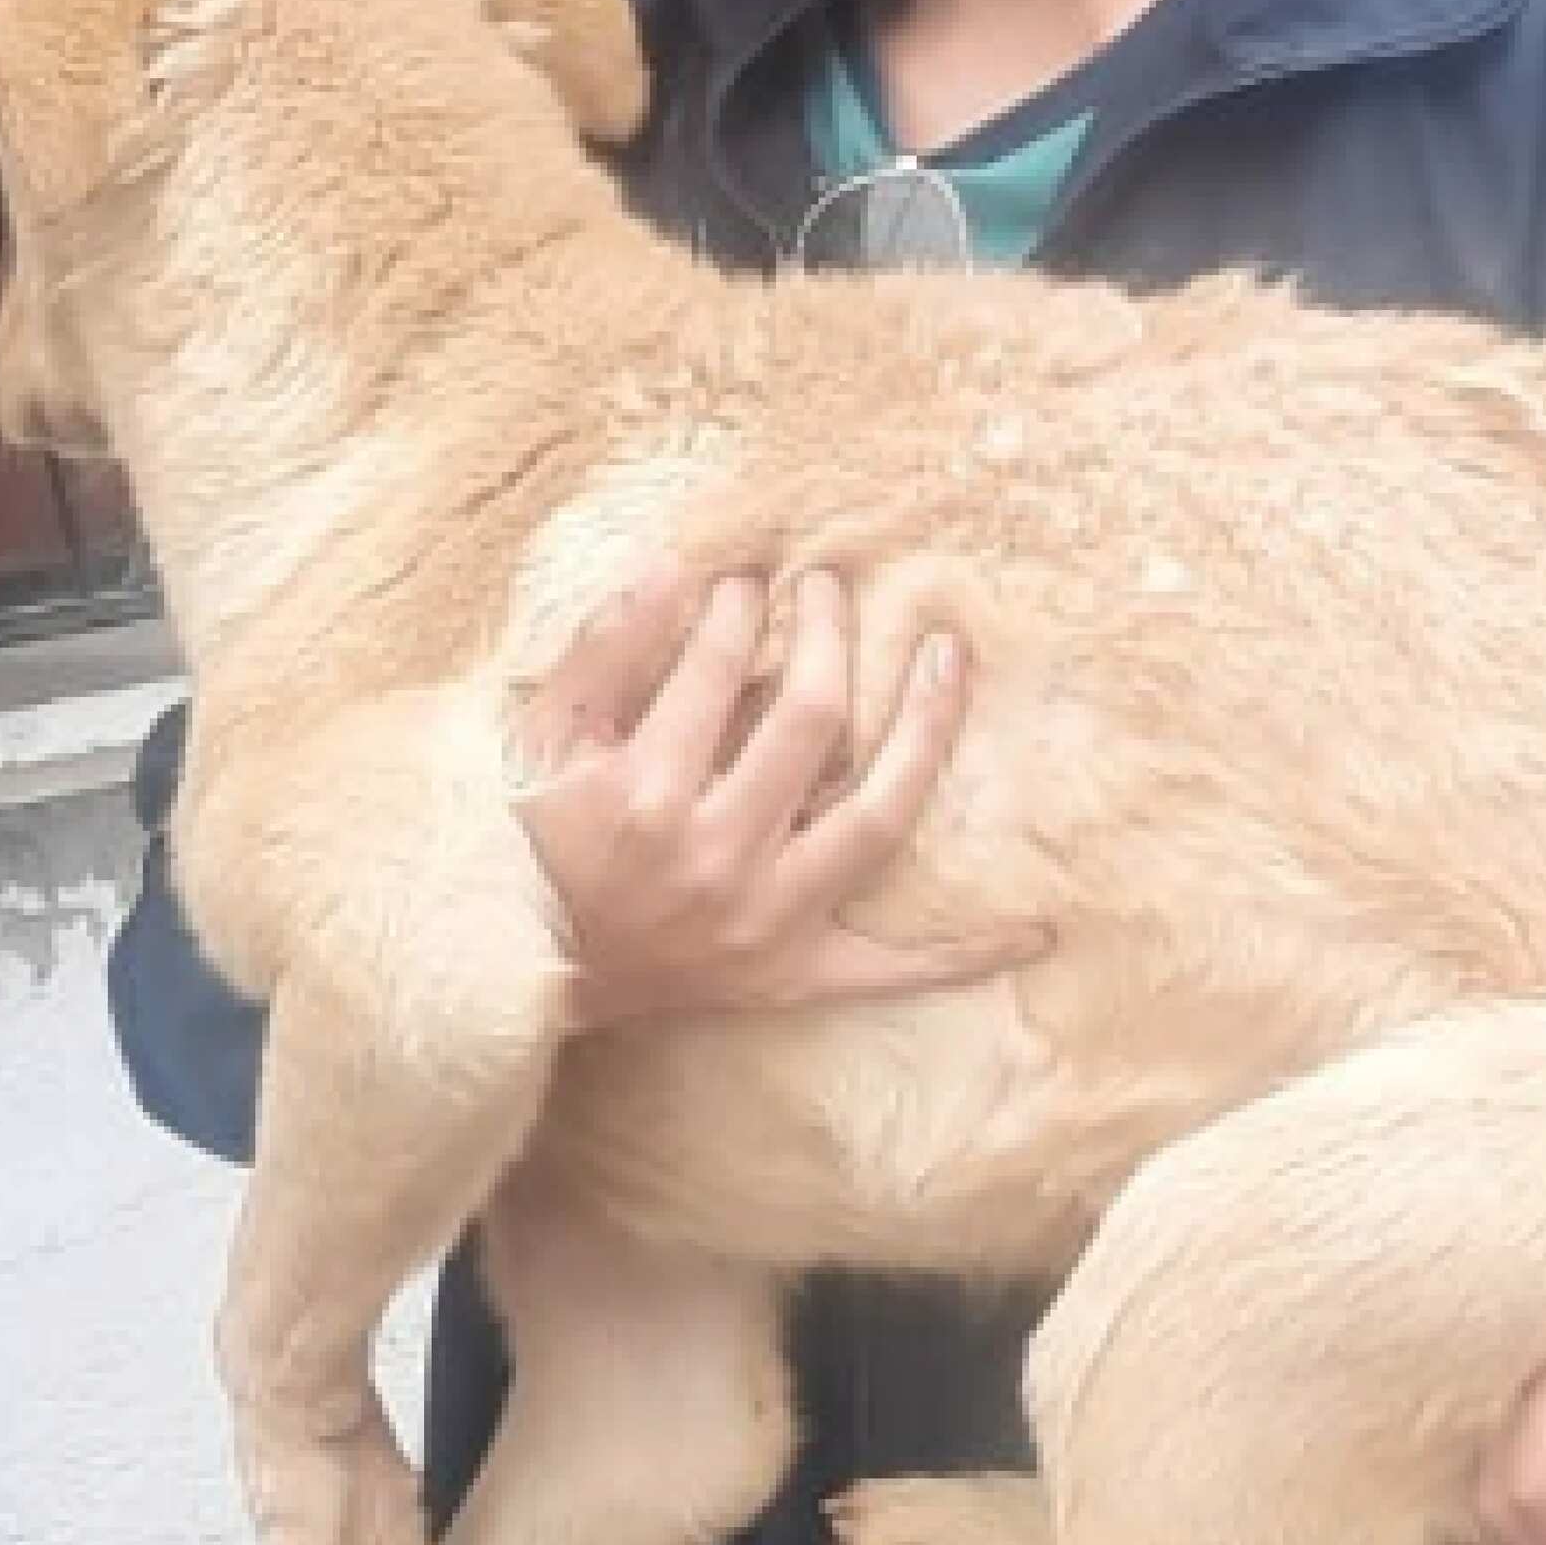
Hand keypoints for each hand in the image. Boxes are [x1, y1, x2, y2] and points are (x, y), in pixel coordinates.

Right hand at [512, 566, 1041, 1031]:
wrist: (507, 969)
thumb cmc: (525, 840)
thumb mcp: (535, 738)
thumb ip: (603, 652)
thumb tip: (676, 570)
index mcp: (645, 794)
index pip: (714, 670)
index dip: (736, 609)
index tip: (746, 580)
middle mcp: (716, 857)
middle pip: (811, 723)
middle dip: (826, 636)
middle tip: (830, 587)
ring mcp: (765, 921)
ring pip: (878, 818)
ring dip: (924, 731)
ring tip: (947, 657)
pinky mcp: (790, 974)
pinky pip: (892, 971)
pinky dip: (964, 956)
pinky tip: (1038, 932)